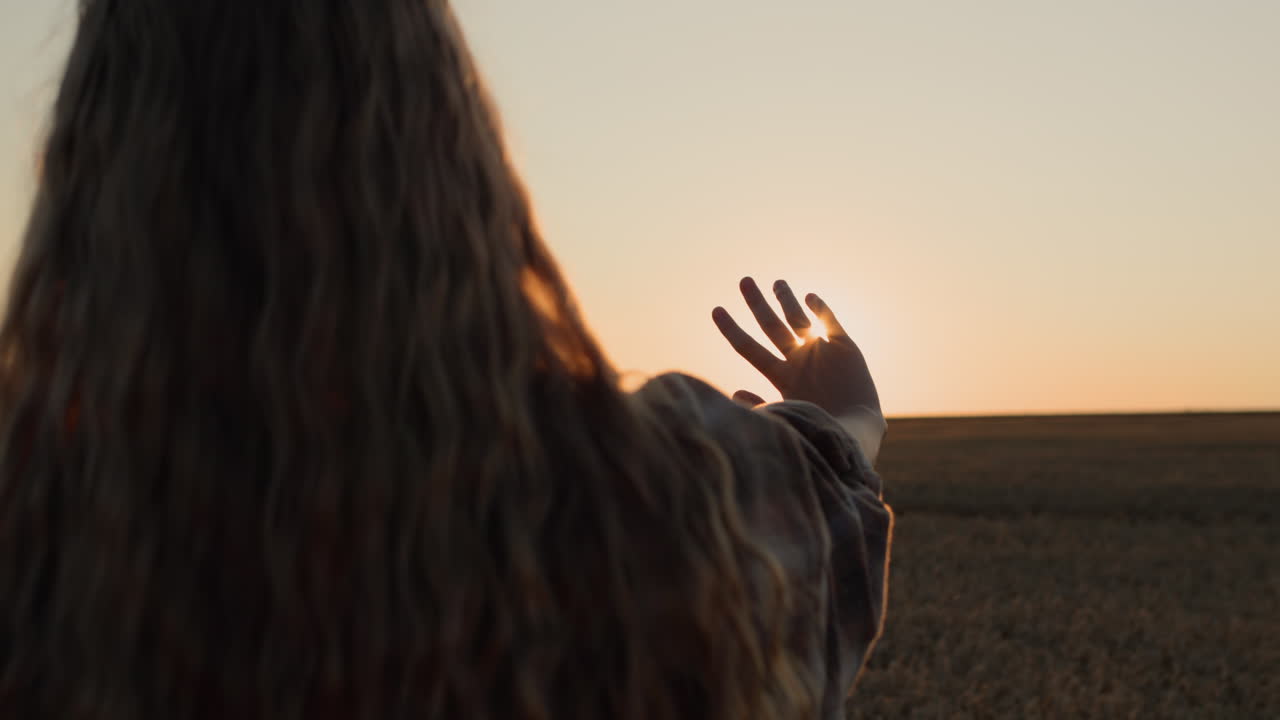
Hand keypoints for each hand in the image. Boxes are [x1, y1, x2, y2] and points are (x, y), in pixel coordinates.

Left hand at [712, 277, 882, 421]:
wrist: (856, 431)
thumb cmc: (819, 429)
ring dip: (787, 300)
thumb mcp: (786, 417)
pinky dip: (821, 308)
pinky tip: (809, 297)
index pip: (749, 348)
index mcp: (781, 375)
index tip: (716, 310)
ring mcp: (819, 351)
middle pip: (770, 326)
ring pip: (798, 319)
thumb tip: (733, 395)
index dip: (731, 330)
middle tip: (744, 281)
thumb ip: (760, 406)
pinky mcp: (844, 347)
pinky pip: (830, 322)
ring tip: (776, 282)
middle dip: (756, 303)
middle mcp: (797, 359)